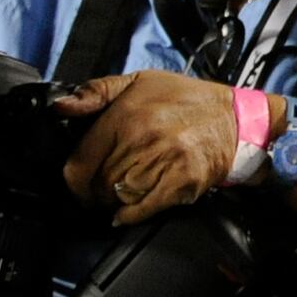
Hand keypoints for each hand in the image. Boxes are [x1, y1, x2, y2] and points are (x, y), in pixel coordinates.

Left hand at [57, 70, 241, 225]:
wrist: (234, 118)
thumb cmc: (185, 100)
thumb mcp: (139, 82)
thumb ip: (96, 91)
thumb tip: (62, 106)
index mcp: (126, 114)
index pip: (80, 162)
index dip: (74, 179)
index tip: (79, 182)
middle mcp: (143, 138)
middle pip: (99, 184)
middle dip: (96, 190)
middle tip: (102, 188)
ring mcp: (164, 162)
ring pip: (119, 197)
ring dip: (115, 200)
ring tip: (121, 192)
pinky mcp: (182, 182)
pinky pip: (143, 208)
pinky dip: (131, 214)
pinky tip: (128, 211)